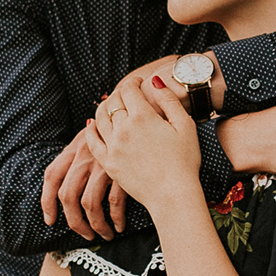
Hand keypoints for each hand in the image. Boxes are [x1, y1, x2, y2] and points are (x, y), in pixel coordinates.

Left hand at [41, 129, 126, 240]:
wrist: (140, 115)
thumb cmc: (117, 132)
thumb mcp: (92, 138)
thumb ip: (78, 157)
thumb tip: (67, 188)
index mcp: (74, 148)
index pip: (51, 176)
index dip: (46, 201)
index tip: (50, 221)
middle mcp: (85, 156)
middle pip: (68, 196)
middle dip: (74, 222)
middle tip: (84, 234)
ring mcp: (103, 164)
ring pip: (89, 204)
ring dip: (96, 225)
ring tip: (105, 234)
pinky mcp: (123, 171)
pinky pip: (115, 202)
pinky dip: (116, 218)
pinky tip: (119, 226)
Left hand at [85, 71, 199, 212]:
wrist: (173, 194)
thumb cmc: (185, 161)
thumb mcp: (185, 126)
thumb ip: (169, 100)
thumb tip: (154, 80)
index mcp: (143, 116)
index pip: (129, 88)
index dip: (133, 81)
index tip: (139, 82)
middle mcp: (123, 128)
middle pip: (113, 101)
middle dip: (120, 93)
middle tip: (128, 94)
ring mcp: (113, 146)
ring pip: (99, 116)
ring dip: (104, 107)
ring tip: (112, 106)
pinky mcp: (108, 162)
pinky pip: (91, 139)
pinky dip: (91, 128)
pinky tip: (93, 124)